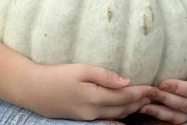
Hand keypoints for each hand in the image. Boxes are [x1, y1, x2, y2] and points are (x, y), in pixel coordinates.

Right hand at [27, 63, 154, 120]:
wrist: (32, 89)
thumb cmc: (56, 75)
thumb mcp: (80, 69)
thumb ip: (105, 75)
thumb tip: (127, 81)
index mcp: (94, 98)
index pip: (125, 97)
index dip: (141, 93)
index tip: (154, 87)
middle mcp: (93, 112)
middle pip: (123, 109)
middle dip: (140, 102)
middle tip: (154, 94)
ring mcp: (87, 118)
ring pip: (116, 116)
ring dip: (131, 109)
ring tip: (143, 100)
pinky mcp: (82, 118)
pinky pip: (106, 118)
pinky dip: (118, 113)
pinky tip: (123, 108)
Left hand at [139, 60, 186, 123]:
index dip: (178, 88)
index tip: (163, 83)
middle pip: (183, 104)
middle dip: (165, 97)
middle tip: (149, 90)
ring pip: (177, 115)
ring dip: (159, 110)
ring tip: (144, 104)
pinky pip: (173, 119)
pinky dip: (159, 115)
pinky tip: (146, 109)